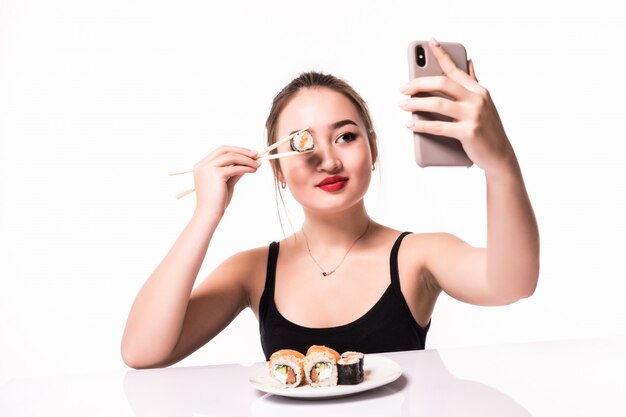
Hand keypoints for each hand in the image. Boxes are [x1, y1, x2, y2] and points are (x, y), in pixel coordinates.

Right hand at [191, 146, 260, 219]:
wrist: (209, 214)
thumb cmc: (217, 202)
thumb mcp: (227, 182)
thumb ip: (234, 171)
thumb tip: (247, 163)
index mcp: (202, 165)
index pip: (220, 151)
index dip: (236, 150)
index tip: (249, 153)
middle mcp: (202, 165)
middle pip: (225, 150)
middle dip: (242, 150)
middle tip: (256, 154)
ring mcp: (207, 169)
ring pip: (231, 157)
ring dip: (246, 159)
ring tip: (257, 164)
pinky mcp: (215, 174)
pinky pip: (235, 168)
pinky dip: (246, 168)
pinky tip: (253, 170)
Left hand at [400, 39, 516, 173]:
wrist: (500, 155)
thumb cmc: (487, 129)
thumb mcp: (484, 102)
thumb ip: (474, 82)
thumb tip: (468, 61)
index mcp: (478, 90)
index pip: (455, 68)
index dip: (442, 54)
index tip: (429, 42)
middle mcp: (477, 99)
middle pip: (442, 84)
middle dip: (418, 84)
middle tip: (403, 89)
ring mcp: (473, 115)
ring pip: (437, 104)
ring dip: (415, 104)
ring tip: (402, 105)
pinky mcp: (468, 132)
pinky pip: (439, 127)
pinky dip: (421, 125)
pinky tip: (410, 124)